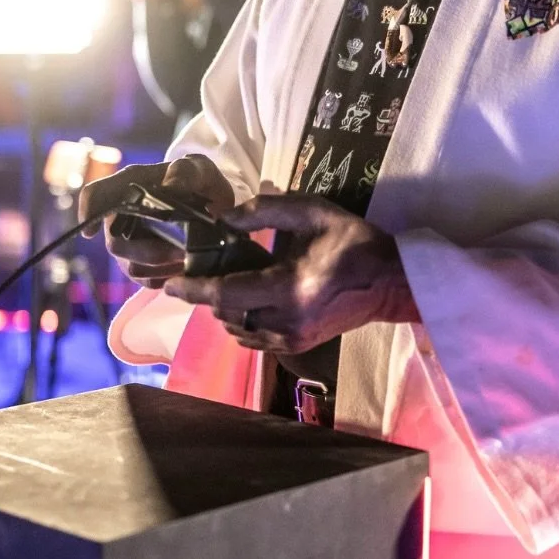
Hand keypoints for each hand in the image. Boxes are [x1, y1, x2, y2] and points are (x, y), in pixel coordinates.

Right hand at [78, 155, 234, 286]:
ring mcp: (131, 243)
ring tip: (188, 257)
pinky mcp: (144, 264)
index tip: (90, 232)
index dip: (88, 212)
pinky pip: (146, 280)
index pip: (96, 195)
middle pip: (115, 243)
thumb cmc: (198, 180)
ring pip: (131, 266)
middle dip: (148, 251)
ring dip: (160, 267)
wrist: (214, 202)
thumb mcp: (197, 167)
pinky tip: (184, 266)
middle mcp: (122, 216)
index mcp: (129, 186)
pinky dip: (166, 277)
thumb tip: (172, 189)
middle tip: (181, 251)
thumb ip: (184, 173)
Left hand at [162, 193, 419, 351]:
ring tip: (224, 283)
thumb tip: (224, 219)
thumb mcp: (314, 212)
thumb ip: (267, 211)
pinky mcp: (296, 347)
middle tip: (202, 271)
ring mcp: (292, 340)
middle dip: (208, 295)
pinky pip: (252, 340)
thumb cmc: (354, 242)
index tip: (168, 284)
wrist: (390, 283)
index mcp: (292, 288)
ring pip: (236, 331)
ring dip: (223, 309)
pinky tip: (245, 301)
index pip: (229, 293)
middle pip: (227, 314)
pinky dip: (240, 321)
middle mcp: (287, 321)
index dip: (194, 289)